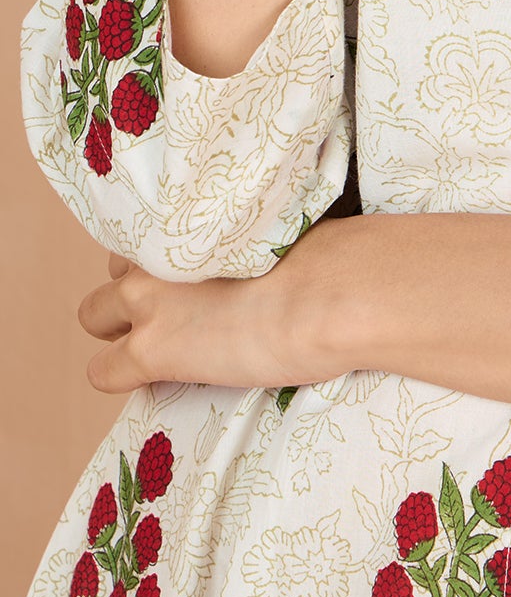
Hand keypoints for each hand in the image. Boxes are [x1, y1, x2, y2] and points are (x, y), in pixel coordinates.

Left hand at [77, 242, 348, 395]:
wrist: (329, 294)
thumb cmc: (326, 257)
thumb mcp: (275, 227)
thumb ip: (245, 236)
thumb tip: (261, 255)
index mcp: (188, 216)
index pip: (147, 234)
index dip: (167, 262)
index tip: (191, 278)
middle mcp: (157, 251)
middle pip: (115, 269)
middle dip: (138, 290)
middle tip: (179, 311)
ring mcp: (148, 301)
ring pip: (94, 315)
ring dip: (122, 330)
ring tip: (164, 345)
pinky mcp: (151, 350)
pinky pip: (102, 371)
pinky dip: (121, 377)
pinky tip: (155, 379)